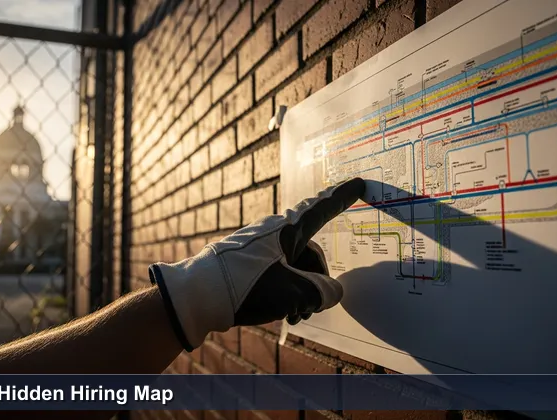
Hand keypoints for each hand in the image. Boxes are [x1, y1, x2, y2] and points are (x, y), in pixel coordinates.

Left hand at [149, 178, 365, 349]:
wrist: (197, 296)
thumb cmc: (246, 287)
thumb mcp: (293, 293)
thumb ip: (322, 292)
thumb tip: (331, 292)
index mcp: (287, 230)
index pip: (323, 208)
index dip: (343, 197)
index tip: (359, 183)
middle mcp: (275, 233)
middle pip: (312, 254)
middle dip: (317, 282)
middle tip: (311, 307)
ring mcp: (261, 248)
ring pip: (296, 267)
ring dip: (302, 293)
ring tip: (293, 316)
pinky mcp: (249, 263)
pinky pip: (279, 274)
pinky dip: (286, 292)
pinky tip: (283, 314)